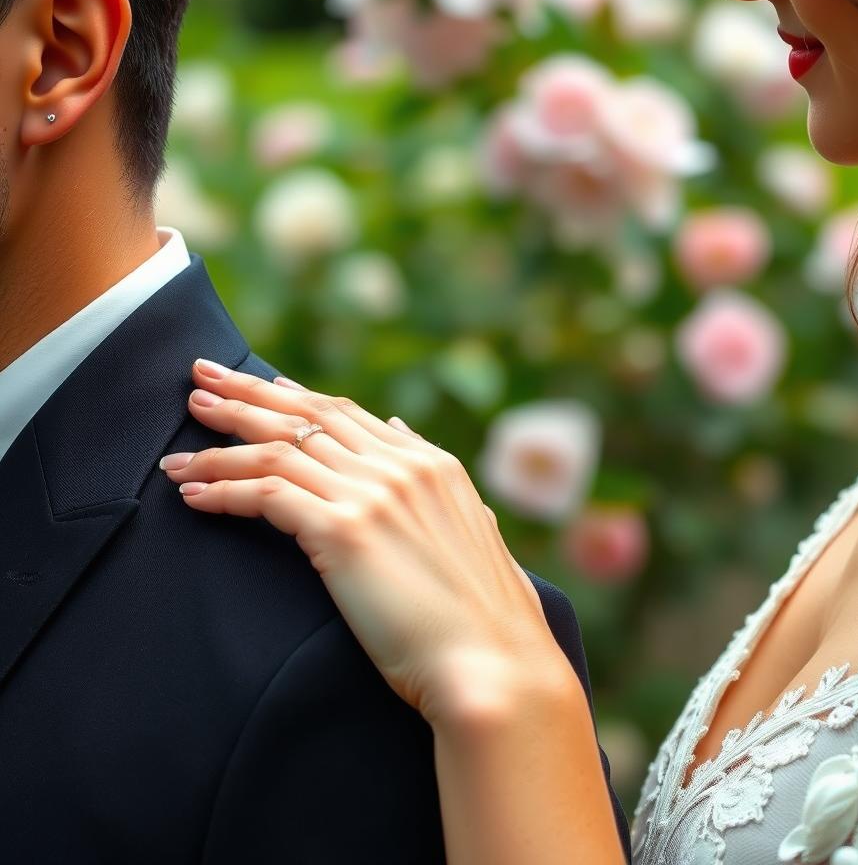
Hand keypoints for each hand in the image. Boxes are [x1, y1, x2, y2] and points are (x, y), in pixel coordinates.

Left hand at [159, 359, 574, 726]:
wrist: (494, 663)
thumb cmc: (482, 616)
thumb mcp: (469, 528)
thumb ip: (431, 478)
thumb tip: (398, 432)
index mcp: (431, 464)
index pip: (347, 414)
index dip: (294, 397)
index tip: (258, 387)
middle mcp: (400, 466)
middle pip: (305, 416)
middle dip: (246, 396)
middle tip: (199, 380)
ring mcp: (372, 494)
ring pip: (277, 451)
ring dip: (220, 447)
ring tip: (177, 452)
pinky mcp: (343, 532)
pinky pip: (267, 495)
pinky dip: (224, 491)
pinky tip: (194, 496)